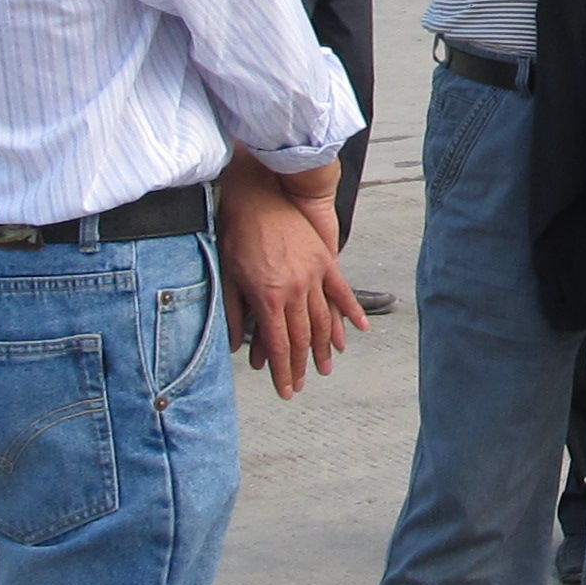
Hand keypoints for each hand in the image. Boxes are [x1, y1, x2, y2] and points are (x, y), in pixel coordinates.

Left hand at [216, 154, 363, 398]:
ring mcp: (313, 276)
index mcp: (268, 298)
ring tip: (326, 366)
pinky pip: (341, 291)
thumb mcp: (228, 276)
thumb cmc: (239, 234)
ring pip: (323, 320)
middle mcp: (294, 291)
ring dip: (326, 347)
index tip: (286, 389)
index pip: (279, 345)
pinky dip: (351, 312)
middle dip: (302, 365)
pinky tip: (357, 330)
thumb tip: (237, 345)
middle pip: (303, 338)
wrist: (259, 195)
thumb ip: (234, 314)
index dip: (283, 371)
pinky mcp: (325, 261)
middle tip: (301, 383)